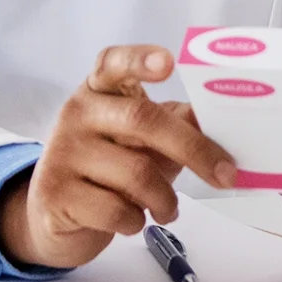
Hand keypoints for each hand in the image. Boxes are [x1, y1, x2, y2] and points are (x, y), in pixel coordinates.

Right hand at [0, 44, 237, 271]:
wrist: (55, 214)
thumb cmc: (109, 168)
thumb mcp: (143, 141)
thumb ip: (177, 125)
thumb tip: (222, 118)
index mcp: (99, 91)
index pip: (113, 63)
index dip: (139, 59)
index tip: (169, 62)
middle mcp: (77, 113)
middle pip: (142, 120)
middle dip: (194, 149)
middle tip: (226, 174)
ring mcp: (63, 151)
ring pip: (136, 174)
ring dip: (165, 200)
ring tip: (167, 209)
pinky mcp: (56, 192)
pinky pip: (116, 210)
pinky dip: (137, 221)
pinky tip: (131, 219)